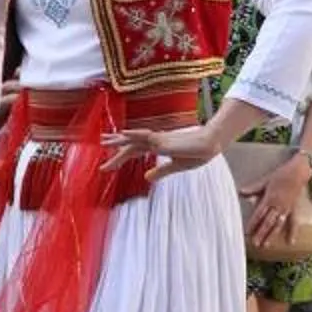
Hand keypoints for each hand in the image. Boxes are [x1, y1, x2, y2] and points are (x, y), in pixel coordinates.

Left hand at [103, 122, 224, 177]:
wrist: (211, 146)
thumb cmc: (197, 154)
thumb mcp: (176, 167)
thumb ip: (160, 171)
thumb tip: (145, 177)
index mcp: (158, 147)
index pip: (134, 151)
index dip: (120, 157)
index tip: (107, 165)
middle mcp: (155, 141)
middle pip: (130, 143)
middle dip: (115, 144)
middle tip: (100, 143)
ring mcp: (159, 139)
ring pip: (134, 139)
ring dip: (118, 139)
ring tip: (104, 140)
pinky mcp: (164, 140)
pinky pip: (146, 136)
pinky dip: (133, 134)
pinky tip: (123, 133)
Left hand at [247, 150, 311, 249]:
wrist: (298, 172)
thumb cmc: (281, 174)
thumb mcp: (265, 180)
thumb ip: (253, 188)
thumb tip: (240, 192)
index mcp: (270, 198)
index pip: (259, 214)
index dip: (253, 223)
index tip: (247, 232)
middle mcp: (278, 206)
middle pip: (268, 222)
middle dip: (261, 233)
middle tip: (255, 244)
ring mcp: (286, 209)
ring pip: (278, 225)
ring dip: (271, 235)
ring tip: (265, 245)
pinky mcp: (294, 209)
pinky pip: (293, 222)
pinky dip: (293, 232)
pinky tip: (291, 242)